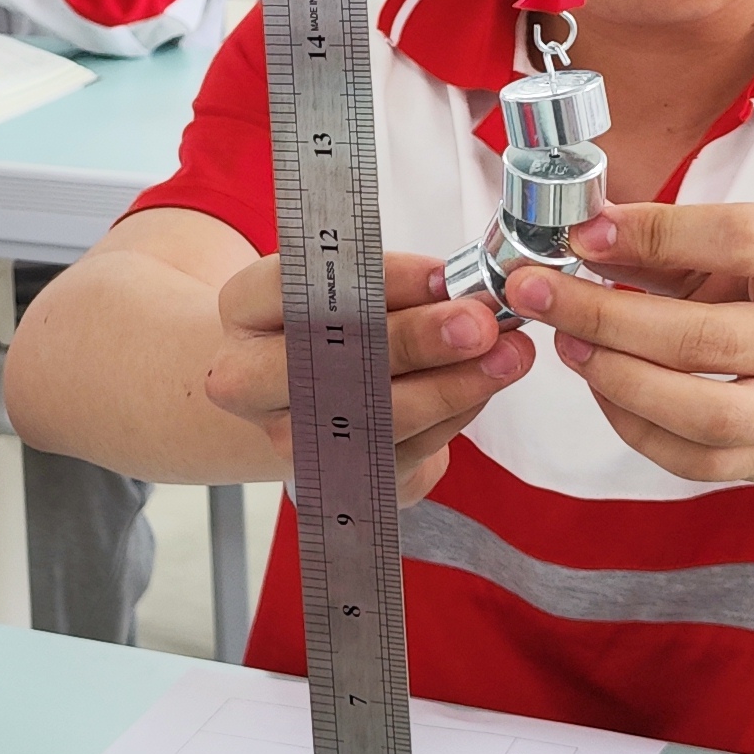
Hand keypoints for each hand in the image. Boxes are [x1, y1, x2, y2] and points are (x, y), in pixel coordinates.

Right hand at [205, 251, 535, 507]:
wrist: (299, 395)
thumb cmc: (329, 325)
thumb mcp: (342, 286)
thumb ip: (394, 282)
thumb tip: (457, 283)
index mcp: (244, 312)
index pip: (302, 288)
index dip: (381, 283)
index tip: (444, 275)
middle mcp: (250, 382)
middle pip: (333, 364)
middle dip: (417, 343)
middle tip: (481, 324)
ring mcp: (290, 438)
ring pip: (379, 417)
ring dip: (455, 385)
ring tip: (510, 354)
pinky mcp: (339, 478)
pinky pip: (408, 449)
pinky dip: (457, 414)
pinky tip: (487, 384)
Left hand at [506, 201, 753, 489]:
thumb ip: (672, 238)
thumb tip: (582, 236)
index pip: (742, 240)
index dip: (653, 234)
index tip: (582, 233)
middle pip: (712, 339)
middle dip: (607, 318)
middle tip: (541, 295)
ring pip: (706, 415)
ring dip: (618, 379)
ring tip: (569, 344)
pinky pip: (697, 459)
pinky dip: (634, 425)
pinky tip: (603, 388)